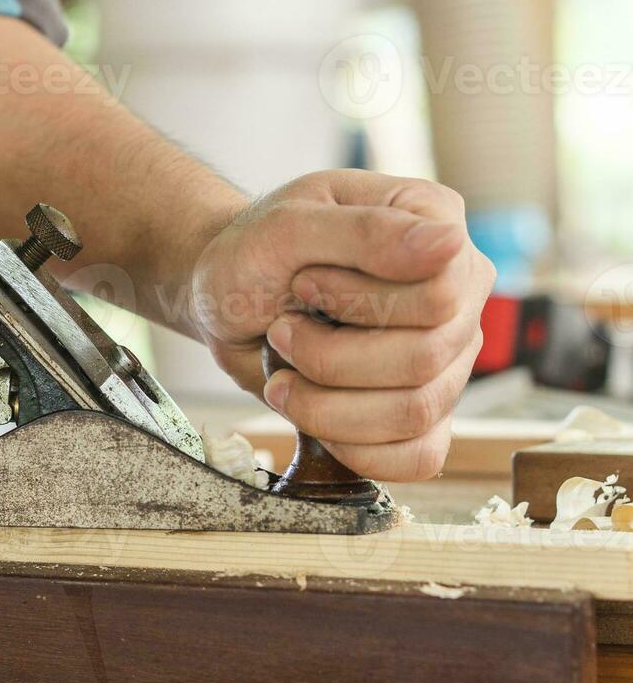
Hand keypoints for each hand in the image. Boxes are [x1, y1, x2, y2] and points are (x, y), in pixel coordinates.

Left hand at [190, 172, 495, 481]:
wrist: (226, 301)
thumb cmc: (253, 254)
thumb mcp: (288, 226)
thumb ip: (366, 232)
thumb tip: (451, 243)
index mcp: (437, 226)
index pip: (438, 293)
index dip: (360, 302)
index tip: (303, 283)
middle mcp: (457, 293)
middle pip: (425, 358)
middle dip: (329, 356)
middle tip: (282, 331)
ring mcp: (448, 357)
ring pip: (416, 412)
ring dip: (327, 404)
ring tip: (284, 375)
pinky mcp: (425, 412)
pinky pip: (417, 456)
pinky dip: (352, 447)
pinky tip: (310, 415)